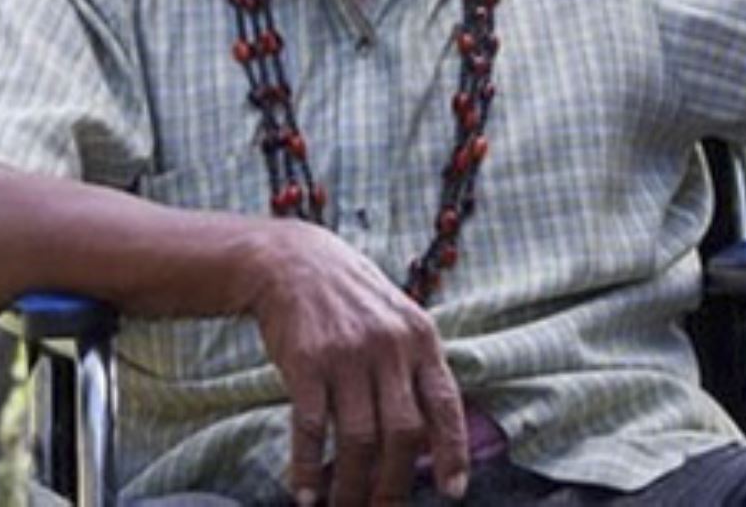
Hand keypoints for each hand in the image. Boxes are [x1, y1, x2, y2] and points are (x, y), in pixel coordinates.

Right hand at [246, 220, 468, 504]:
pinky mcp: (306, 363)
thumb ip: (414, 370)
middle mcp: (389, 347)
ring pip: (359, 439)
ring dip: (352, 486)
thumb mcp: (397, 320)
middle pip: (403, 433)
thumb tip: (431, 437)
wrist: (293, 262)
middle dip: (394, 484)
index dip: (452, 453)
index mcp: (420, 338)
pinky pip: (312, 428)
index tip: (452, 491)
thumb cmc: (351, 299)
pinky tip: (306, 492)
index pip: (446, 405)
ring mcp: (347, 354)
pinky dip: (309, 467)